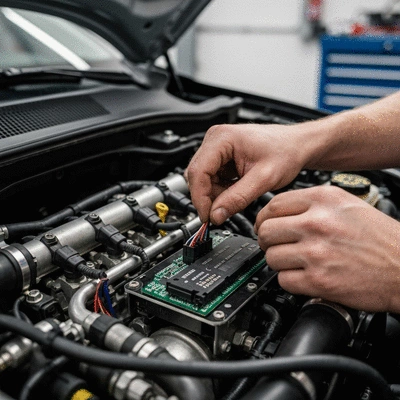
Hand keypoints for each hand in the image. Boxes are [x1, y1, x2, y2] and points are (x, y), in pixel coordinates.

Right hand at [185, 123, 308, 223]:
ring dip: (216, 195)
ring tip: (238, 197)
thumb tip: (215, 215)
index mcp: (222, 138)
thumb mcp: (263, 179)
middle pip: (197, 176)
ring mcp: (216, 148)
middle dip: (208, 198)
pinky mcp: (221, 157)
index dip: (200, 198)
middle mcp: (215, 139)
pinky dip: (221, 191)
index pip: (197, 172)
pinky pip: (211, 179)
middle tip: (222, 213)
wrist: (297, 146)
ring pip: (203, 180)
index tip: (208, 216)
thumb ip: (237, 199)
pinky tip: (237, 191)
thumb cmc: (286, 151)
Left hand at [254, 185, 399, 312]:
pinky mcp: (319, 281)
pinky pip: (283, 280)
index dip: (264, 218)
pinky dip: (290, 280)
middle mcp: (317, 223)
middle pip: (265, 231)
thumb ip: (310, 204)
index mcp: (323, 199)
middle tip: (276, 245)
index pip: (273, 205)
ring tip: (295, 262)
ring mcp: (316, 252)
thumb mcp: (346, 204)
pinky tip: (304, 275)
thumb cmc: (379, 237)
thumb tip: (278, 211)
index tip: (264, 225)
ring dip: (279, 262)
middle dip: (267, 240)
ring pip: (270, 257)